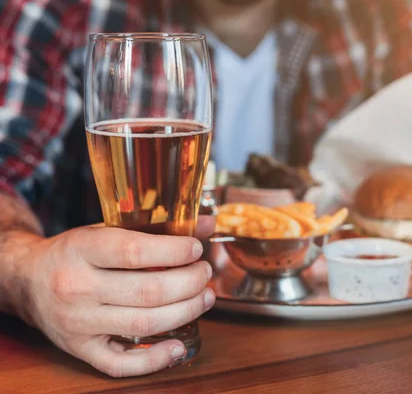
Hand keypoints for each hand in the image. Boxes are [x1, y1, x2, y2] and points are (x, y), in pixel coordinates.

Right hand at [16, 216, 215, 377]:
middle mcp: (76, 287)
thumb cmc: (75, 253)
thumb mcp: (106, 229)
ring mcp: (77, 323)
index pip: (135, 251)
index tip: (196, 249)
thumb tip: (208, 223)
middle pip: (148, 291)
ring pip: (143, 323)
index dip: (174, 251)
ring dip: (186, 311)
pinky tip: (179, 346)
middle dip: (189, 282)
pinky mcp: (80, 349)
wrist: (27, 281)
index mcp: (81, 250)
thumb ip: (155, 227)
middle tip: (204, 273)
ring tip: (205, 297)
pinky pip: (120, 364)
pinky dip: (154, 359)